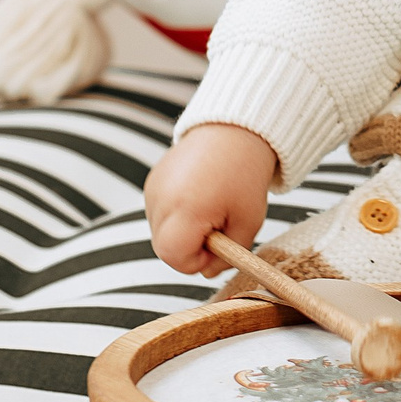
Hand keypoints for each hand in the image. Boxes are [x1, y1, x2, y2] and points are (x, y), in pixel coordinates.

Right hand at [145, 123, 281, 278]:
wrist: (235, 129)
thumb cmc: (245, 174)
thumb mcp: (248, 221)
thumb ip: (228, 255)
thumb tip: (207, 272)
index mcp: (185, 209)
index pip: (176, 258)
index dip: (200, 259)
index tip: (221, 242)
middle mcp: (161, 199)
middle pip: (166, 248)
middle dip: (192, 247)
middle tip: (219, 224)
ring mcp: (152, 188)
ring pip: (162, 232)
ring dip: (184, 230)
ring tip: (211, 204)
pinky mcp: (152, 181)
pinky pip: (160, 212)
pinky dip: (178, 213)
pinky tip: (199, 194)